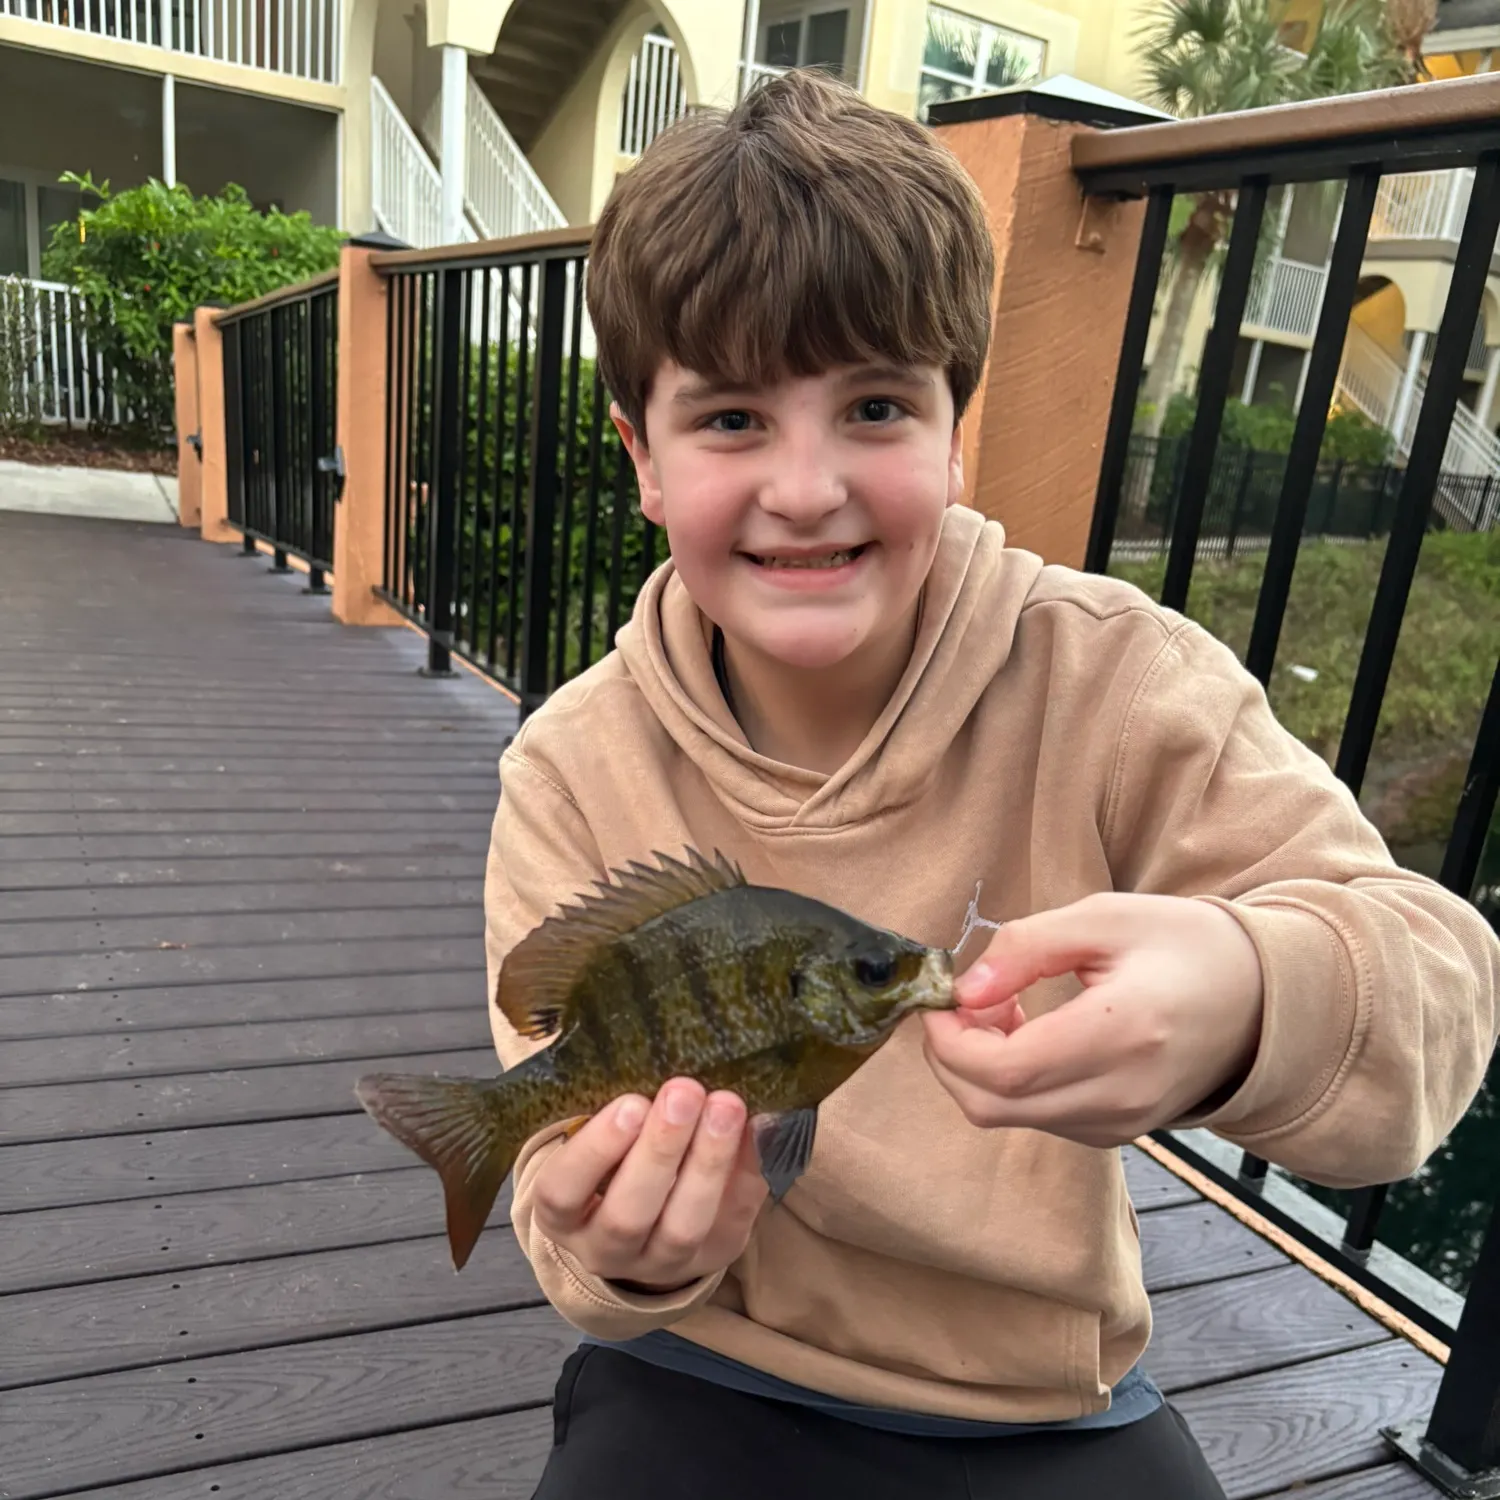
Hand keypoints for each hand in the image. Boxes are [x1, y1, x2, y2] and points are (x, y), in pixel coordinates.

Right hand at [530, 1078, 767, 1293]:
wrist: (648, 1222)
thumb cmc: (613, 1159)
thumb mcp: (596, 1138)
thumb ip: (617, 1113)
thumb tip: (661, 1070)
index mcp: (562, 1215)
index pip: (563, 1192)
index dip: (595, 1151)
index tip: (631, 1103)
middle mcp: (604, 1249)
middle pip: (628, 1216)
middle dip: (660, 1150)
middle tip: (685, 1091)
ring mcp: (660, 1262)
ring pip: (683, 1227)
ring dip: (709, 1162)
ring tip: (726, 1106)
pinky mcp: (713, 1256)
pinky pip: (733, 1220)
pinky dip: (747, 1171)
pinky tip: (756, 1126)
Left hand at [922, 893, 1263, 1148]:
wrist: (1263, 998)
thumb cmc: (1184, 945)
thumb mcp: (1104, 917)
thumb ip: (1026, 947)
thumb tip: (962, 988)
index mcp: (1121, 1034)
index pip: (1003, 1069)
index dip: (949, 1038)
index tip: (940, 995)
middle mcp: (1121, 1095)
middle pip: (991, 1103)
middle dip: (951, 1053)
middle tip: (962, 998)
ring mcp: (1121, 1123)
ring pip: (1007, 1116)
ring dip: (979, 1065)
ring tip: (1004, 1005)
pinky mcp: (1117, 1132)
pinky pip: (1036, 1117)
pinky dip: (1010, 1080)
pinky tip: (1029, 1032)